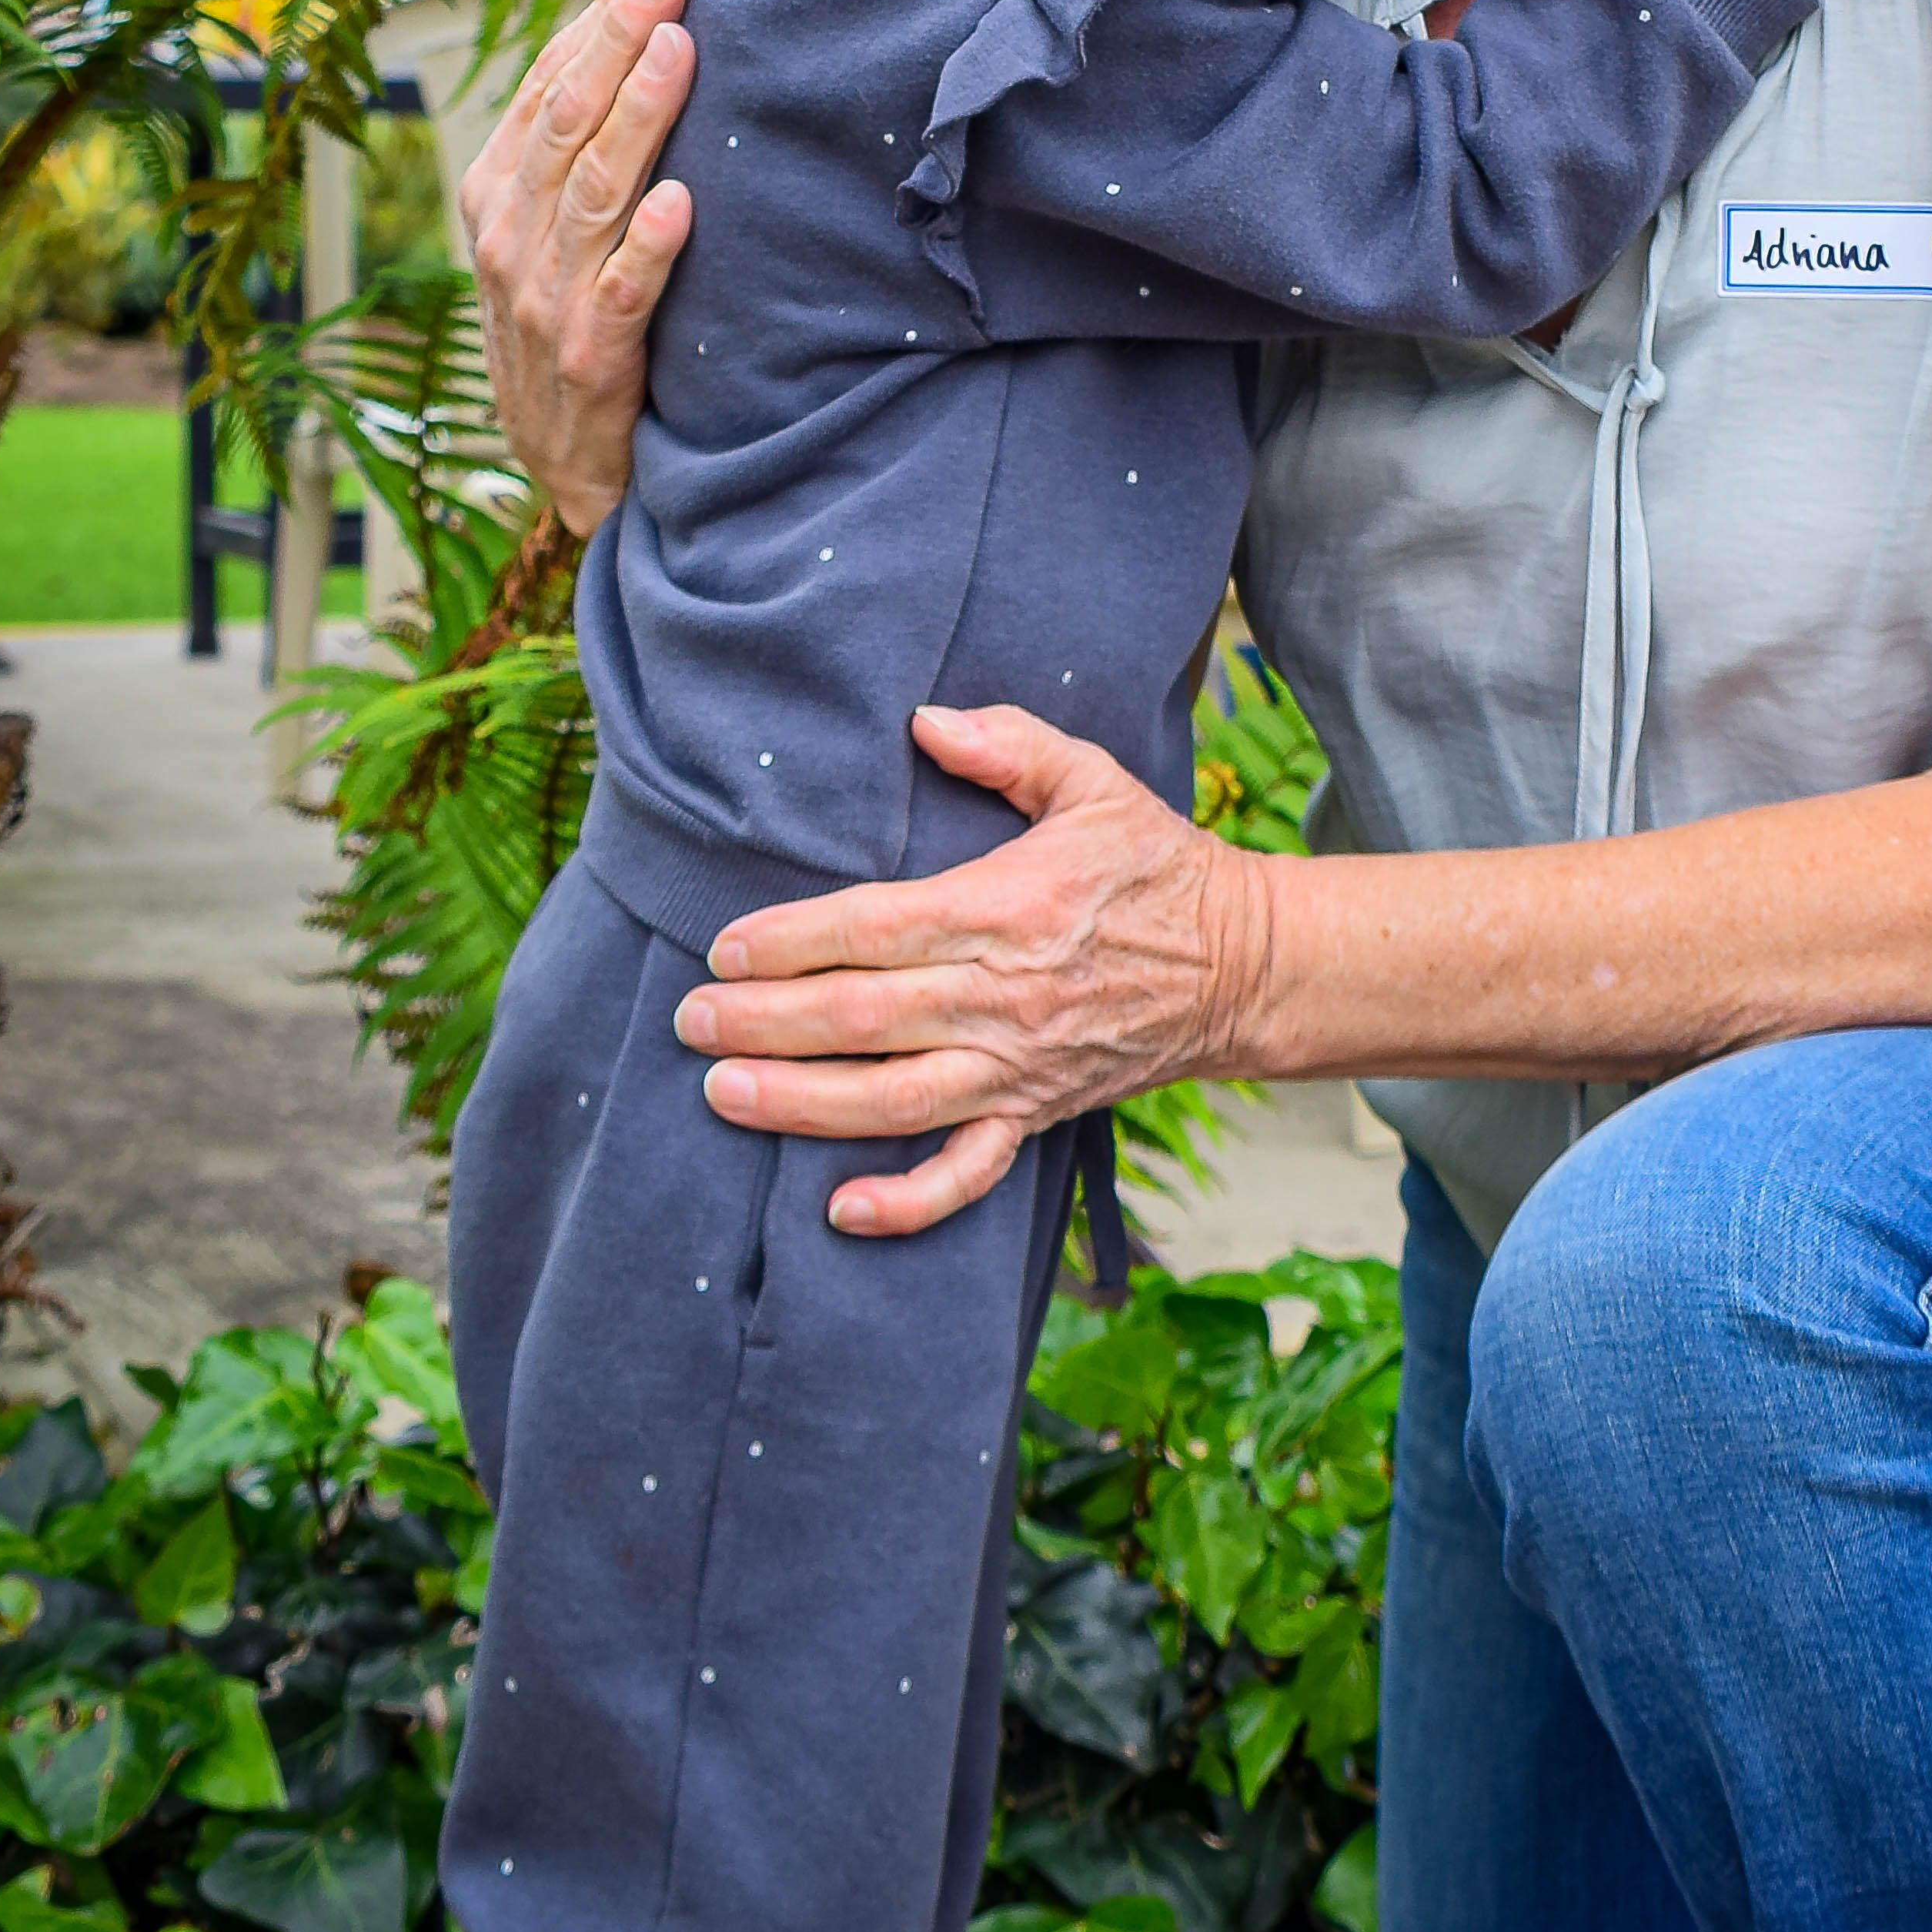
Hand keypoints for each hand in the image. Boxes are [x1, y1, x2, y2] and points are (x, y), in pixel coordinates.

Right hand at [458, 0, 697, 532]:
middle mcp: (512, 237)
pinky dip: (649, 248)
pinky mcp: (593, 356)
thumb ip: (577, 150)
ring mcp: (546, 298)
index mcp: (499, 194)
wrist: (569, 464)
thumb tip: (638, 39)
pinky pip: (623, 293)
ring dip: (638, 117)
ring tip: (681, 51)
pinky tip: (680, 202)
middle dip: (620, 39)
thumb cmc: (573, 321)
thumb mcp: (551, 232)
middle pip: (567, 121)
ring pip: (594, 192)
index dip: (599, 21)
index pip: (547, 88)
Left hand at [671, 704, 1277, 1237]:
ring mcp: (1019, 1067)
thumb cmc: (1155, 864)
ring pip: (892, 1100)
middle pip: (860, 1017)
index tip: (723, 947)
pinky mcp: (1037, 1115)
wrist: (1242, 963)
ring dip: (799, 1104)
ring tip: (722, 1096)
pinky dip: (907, 1200)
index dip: (789, 940)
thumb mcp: (1094, 780)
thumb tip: (923, 720)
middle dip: (762, 1023)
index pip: (872, 928)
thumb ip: (1009, 745)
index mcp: (1007, 907)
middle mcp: (1003, 997)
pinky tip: (841, 1210)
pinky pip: (967, 1174)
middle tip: (689, 1022)